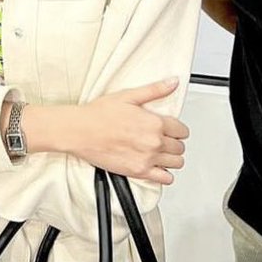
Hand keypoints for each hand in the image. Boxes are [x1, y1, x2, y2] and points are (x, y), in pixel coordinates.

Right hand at [69, 78, 188, 184]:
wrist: (79, 131)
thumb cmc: (99, 114)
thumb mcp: (128, 96)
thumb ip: (155, 90)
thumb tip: (172, 83)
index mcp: (154, 122)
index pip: (181, 130)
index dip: (178, 129)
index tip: (173, 129)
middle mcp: (153, 142)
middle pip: (180, 147)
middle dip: (174, 143)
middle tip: (164, 139)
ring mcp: (147, 159)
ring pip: (176, 163)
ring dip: (172, 158)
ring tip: (162, 152)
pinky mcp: (138, 172)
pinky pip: (164, 179)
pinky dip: (165, 174)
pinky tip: (157, 167)